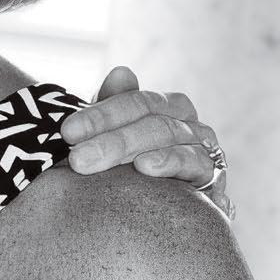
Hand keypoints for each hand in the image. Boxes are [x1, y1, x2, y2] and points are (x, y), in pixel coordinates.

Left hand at [61, 65, 233, 217]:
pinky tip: (147, 166)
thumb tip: (121, 72)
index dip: (101, 115)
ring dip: (139, 152)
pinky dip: (173, 163)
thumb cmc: (129, 162)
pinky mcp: (212, 178)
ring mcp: (204, 150)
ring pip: (173, 143)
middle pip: (152, 124)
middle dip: (112, 141)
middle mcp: (190, 124)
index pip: (135, 103)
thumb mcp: (114, 133)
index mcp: (167, 106)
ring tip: (118, 163)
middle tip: (77, 158)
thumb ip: (113, 104)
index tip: (67, 132)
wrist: (160, 206)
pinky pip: (196, 166)